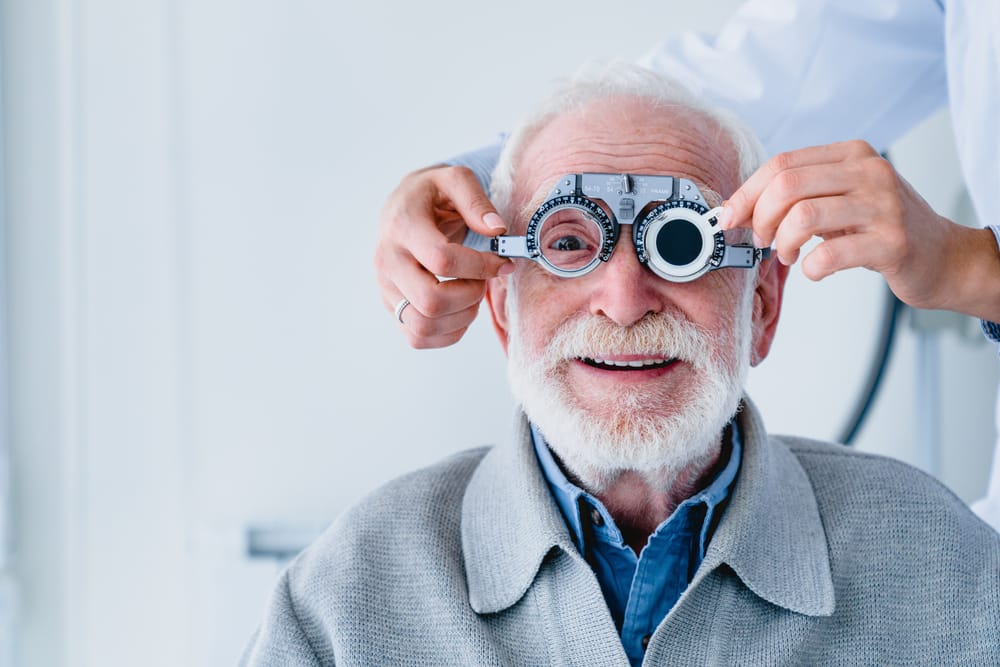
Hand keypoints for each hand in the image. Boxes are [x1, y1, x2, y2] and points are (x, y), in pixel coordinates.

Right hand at [376, 165, 513, 347]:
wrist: (403, 208)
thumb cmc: (432, 195)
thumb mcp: (454, 179)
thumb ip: (477, 200)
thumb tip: (497, 230)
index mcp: (402, 226)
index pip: (442, 260)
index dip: (480, 267)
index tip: (501, 262)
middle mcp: (388, 260)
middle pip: (431, 301)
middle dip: (470, 297)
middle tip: (482, 281)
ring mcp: (386, 287)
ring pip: (423, 326)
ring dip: (461, 317)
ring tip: (472, 294)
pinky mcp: (392, 306)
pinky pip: (418, 338)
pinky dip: (448, 333)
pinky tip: (461, 309)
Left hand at [720, 140, 999, 318]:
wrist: (942, 256)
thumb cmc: (880, 228)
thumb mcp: (840, 198)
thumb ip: (795, 197)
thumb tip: (735, 211)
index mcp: (851, 154)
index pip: (781, 164)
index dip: (745, 194)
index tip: (728, 219)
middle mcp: (869, 172)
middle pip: (786, 186)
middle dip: (760, 218)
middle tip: (762, 240)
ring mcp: (883, 206)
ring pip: (803, 216)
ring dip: (781, 243)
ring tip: (786, 255)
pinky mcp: (892, 243)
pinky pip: (829, 254)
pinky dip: (810, 268)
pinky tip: (815, 270)